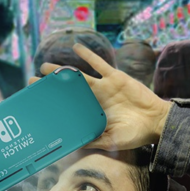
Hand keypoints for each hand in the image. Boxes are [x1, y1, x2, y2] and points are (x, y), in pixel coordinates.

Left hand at [30, 43, 171, 150]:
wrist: (157, 122)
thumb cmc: (135, 135)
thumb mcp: (112, 141)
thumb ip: (93, 140)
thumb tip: (73, 143)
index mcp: (93, 115)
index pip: (69, 108)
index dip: (54, 104)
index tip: (38, 102)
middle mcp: (95, 100)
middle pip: (68, 91)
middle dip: (51, 86)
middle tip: (33, 81)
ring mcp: (104, 87)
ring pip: (79, 76)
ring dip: (62, 71)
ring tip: (45, 66)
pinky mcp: (115, 78)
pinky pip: (99, 64)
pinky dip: (88, 55)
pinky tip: (75, 47)